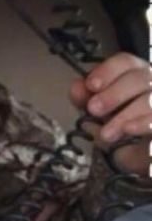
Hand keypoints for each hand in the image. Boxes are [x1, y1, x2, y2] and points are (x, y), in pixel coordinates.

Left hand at [69, 52, 151, 174]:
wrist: (141, 158)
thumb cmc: (120, 130)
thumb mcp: (98, 114)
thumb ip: (86, 100)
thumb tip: (76, 87)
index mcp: (136, 75)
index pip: (126, 62)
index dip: (107, 71)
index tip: (91, 85)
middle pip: (139, 78)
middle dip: (113, 94)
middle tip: (94, 109)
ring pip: (150, 99)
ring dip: (125, 115)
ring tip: (106, 133)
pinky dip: (144, 123)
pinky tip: (129, 129)